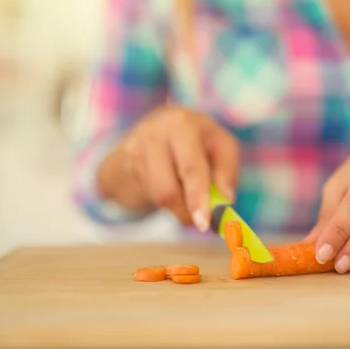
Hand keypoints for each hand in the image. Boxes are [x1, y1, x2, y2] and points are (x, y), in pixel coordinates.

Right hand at [98, 104, 239, 230]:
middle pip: (170, 186)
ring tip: (189, 203)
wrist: (149, 133)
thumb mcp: (218, 147)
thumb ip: (226, 171)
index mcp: (184, 123)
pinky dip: (165, 202)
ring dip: (179, 209)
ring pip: (160, 195)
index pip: (192, 166)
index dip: (199, 196)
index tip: (205, 222)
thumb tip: (225, 200)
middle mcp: (156, 132)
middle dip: (188, 208)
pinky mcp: (123, 163)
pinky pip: (148, 194)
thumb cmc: (194, 143)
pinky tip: (171, 189)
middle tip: (200, 224)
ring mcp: (136, 147)